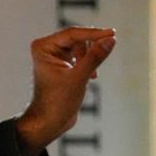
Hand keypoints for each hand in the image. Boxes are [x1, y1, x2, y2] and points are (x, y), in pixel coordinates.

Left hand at [15, 26, 115, 155]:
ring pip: (80, 47)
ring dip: (89, 58)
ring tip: (91, 75)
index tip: (113, 33)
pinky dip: (88, 64)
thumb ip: (95, 57)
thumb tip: (111, 40)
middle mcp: (46, 49)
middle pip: (77, 39)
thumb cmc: (57, 101)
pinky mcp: (62, 65)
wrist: (49, 121)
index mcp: (43, 47)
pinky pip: (80, 56)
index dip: (93, 33)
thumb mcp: (79, 77)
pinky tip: (91, 77)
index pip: (72, 34)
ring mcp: (53, 56)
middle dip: (90, 50)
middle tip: (101, 59)